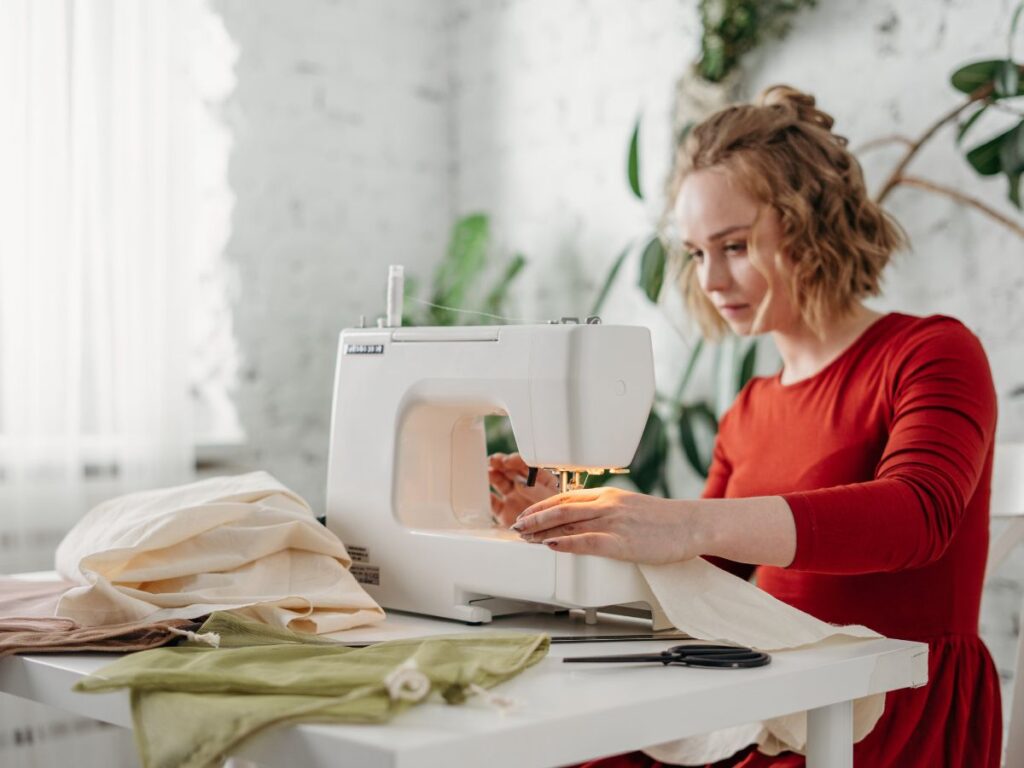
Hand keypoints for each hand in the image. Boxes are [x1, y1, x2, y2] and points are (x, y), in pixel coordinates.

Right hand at [488, 453, 558, 527]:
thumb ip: (537, 491)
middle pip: (511, 471)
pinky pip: (493, 502)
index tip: (508, 461)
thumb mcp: (552, 501)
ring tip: (487, 472)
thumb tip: (520, 481)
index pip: (527, 465)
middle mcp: (526, 487)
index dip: (516, 461)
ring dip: (492, 475)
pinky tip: (483, 493)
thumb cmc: (559, 518)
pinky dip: (486, 497)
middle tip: (493, 461)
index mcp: (541, 480)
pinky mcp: (504, 512)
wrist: (552, 541)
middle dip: (501, 464)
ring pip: (500, 483)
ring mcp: (514, 498)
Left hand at [511, 486, 704, 563]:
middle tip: (516, 526)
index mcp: (609, 495)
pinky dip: (565, 543)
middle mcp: (607, 504)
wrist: (692, 524)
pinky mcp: (621, 542)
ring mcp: (613, 522)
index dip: (542, 506)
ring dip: (541, 530)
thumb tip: (589, 523)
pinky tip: (550, 546)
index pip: (566, 497)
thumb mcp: (632, 508)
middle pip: (560, 508)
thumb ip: (610, 512)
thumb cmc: (666, 521)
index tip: (527, 514)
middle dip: (534, 517)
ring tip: (524, 538)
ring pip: (568, 522)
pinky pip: (586, 541)